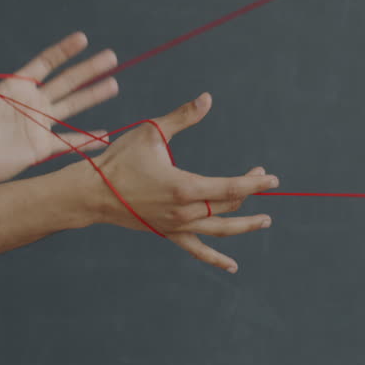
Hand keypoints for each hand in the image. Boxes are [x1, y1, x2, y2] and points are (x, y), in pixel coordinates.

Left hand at [0, 23, 120, 188]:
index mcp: (17, 87)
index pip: (47, 63)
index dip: (64, 50)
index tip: (82, 38)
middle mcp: (33, 103)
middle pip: (67, 82)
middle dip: (89, 69)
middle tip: (111, 57)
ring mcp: (40, 125)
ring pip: (73, 106)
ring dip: (94, 95)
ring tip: (114, 84)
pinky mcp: (42, 147)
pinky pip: (70, 142)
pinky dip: (88, 140)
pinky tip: (105, 136)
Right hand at [80, 93, 279, 272]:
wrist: (91, 192)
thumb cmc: (120, 159)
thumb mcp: (152, 132)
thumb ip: (183, 116)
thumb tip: (207, 98)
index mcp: (185, 187)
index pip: (231, 188)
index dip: (254, 184)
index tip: (272, 179)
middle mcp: (185, 211)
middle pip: (228, 205)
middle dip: (249, 192)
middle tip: (261, 177)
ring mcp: (177, 226)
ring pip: (220, 229)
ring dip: (245, 226)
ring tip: (265, 222)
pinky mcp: (168, 234)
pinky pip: (197, 251)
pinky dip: (216, 259)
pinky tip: (232, 267)